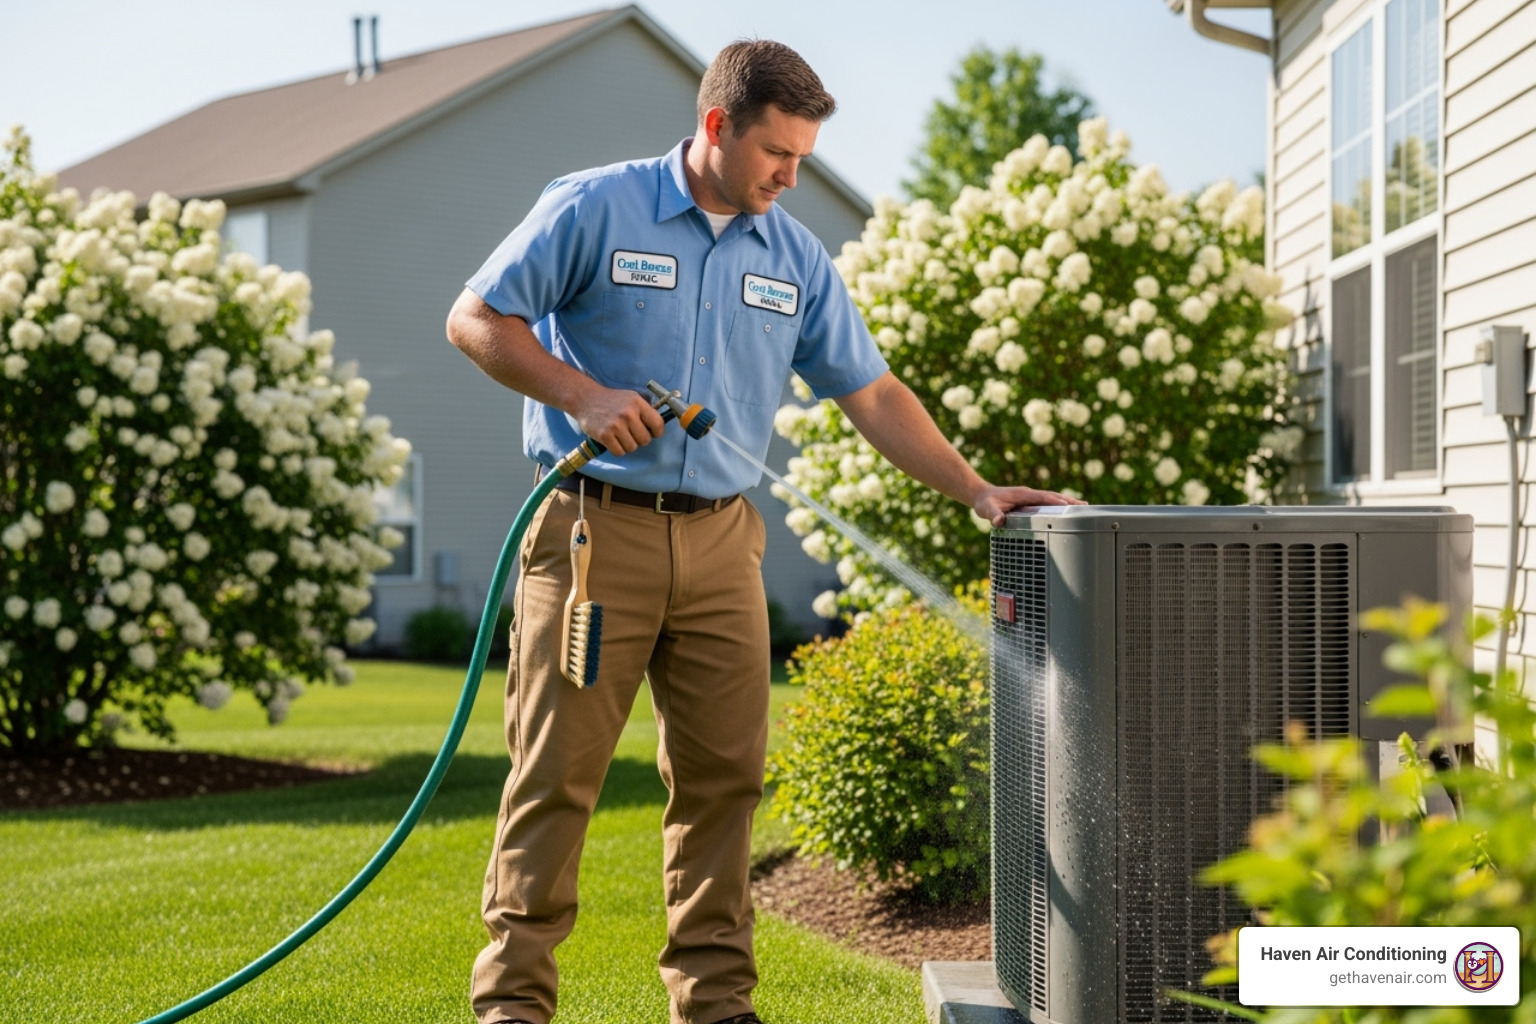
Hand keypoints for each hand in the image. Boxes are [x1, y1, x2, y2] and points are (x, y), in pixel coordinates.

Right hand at [572, 386, 665, 454]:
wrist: (586, 399)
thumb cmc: (611, 400)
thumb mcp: (631, 397)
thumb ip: (646, 410)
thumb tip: (659, 427)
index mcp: (637, 403)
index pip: (658, 424)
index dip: (656, 432)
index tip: (651, 432)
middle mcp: (628, 414)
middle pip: (645, 440)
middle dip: (640, 439)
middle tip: (631, 433)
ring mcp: (616, 425)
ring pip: (632, 448)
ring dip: (627, 445)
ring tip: (620, 436)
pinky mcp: (604, 435)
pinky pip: (619, 452)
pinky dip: (617, 449)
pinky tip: (613, 440)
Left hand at [972, 484, 1086, 526]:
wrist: (982, 495)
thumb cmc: (985, 503)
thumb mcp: (986, 509)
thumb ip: (993, 514)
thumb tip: (999, 521)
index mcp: (1022, 494)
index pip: (1042, 497)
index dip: (1054, 501)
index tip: (1067, 506)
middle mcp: (1029, 494)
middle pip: (1053, 496)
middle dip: (1068, 501)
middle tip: (1085, 507)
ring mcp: (1031, 497)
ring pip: (1053, 498)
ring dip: (1067, 502)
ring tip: (1084, 508)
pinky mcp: (1031, 501)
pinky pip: (1048, 502)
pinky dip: (1060, 505)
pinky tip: (1068, 511)